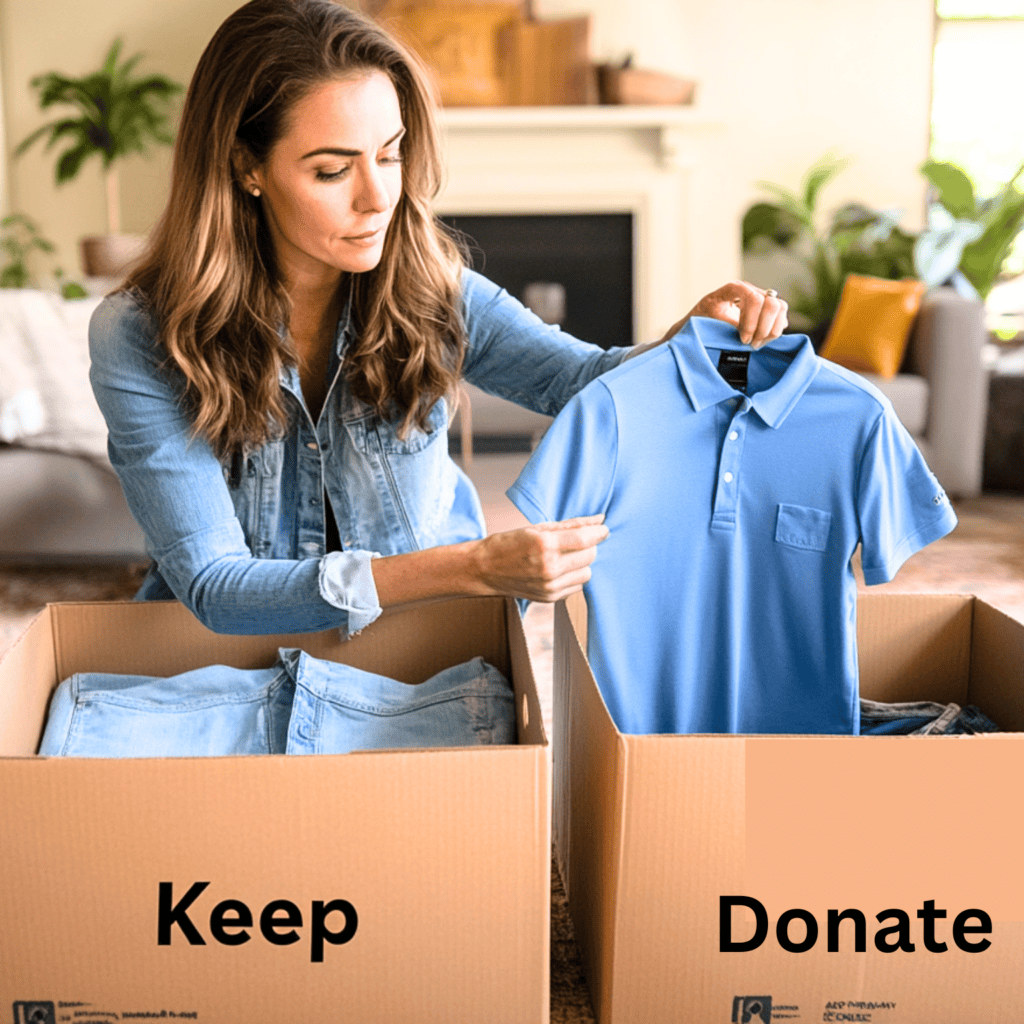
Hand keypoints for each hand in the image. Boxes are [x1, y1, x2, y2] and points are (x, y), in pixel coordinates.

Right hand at [470, 514, 608, 601]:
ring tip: (566, 556)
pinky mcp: (550, 598)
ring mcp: (550, 586)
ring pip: (587, 573)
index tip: (603, 529)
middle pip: (590, 556)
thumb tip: (600, 519)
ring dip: (582, 563)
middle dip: (589, 546)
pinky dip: (574, 576)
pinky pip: (577, 586)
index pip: (585, 539)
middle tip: (578, 541)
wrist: (484, 570)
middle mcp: (549, 568)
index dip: (599, 533)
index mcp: (544, 545)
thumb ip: (571, 524)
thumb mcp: (538, 528)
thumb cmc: (509, 544)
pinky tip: (560, 569)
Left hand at [661, 281, 788, 348]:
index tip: (742, 339)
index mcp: (734, 288)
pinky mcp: (766, 310)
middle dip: (763, 327)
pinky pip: (782, 316)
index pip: (754, 299)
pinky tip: (760, 340)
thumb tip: (751, 335)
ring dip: (771, 330)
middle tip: (751, 343)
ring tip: (756, 344)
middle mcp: (749, 289)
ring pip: (780, 308)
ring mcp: (760, 298)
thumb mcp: (710, 324)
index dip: (751, 322)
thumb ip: (730, 325)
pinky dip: (774, 331)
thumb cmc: (700, 323)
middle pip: (772, 303)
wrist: (697, 326)